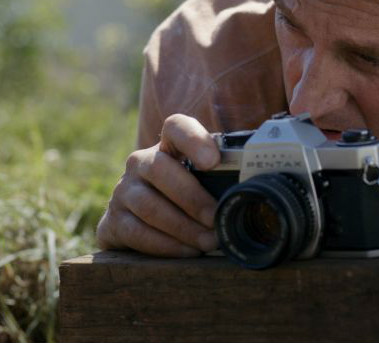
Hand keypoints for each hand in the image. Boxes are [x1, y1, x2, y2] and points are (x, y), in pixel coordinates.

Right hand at [96, 114, 220, 256]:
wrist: (139, 225)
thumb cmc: (184, 200)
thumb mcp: (202, 183)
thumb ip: (226, 177)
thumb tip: (265, 182)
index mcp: (166, 147)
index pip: (176, 127)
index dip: (193, 139)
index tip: (212, 161)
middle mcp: (139, 163)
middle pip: (159, 169)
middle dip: (192, 198)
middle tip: (217, 220)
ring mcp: (122, 191)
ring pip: (149, 205)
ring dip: (183, 227)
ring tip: (208, 242)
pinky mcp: (113, 221)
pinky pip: (137, 232)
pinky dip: (166, 245)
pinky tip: (188, 251)